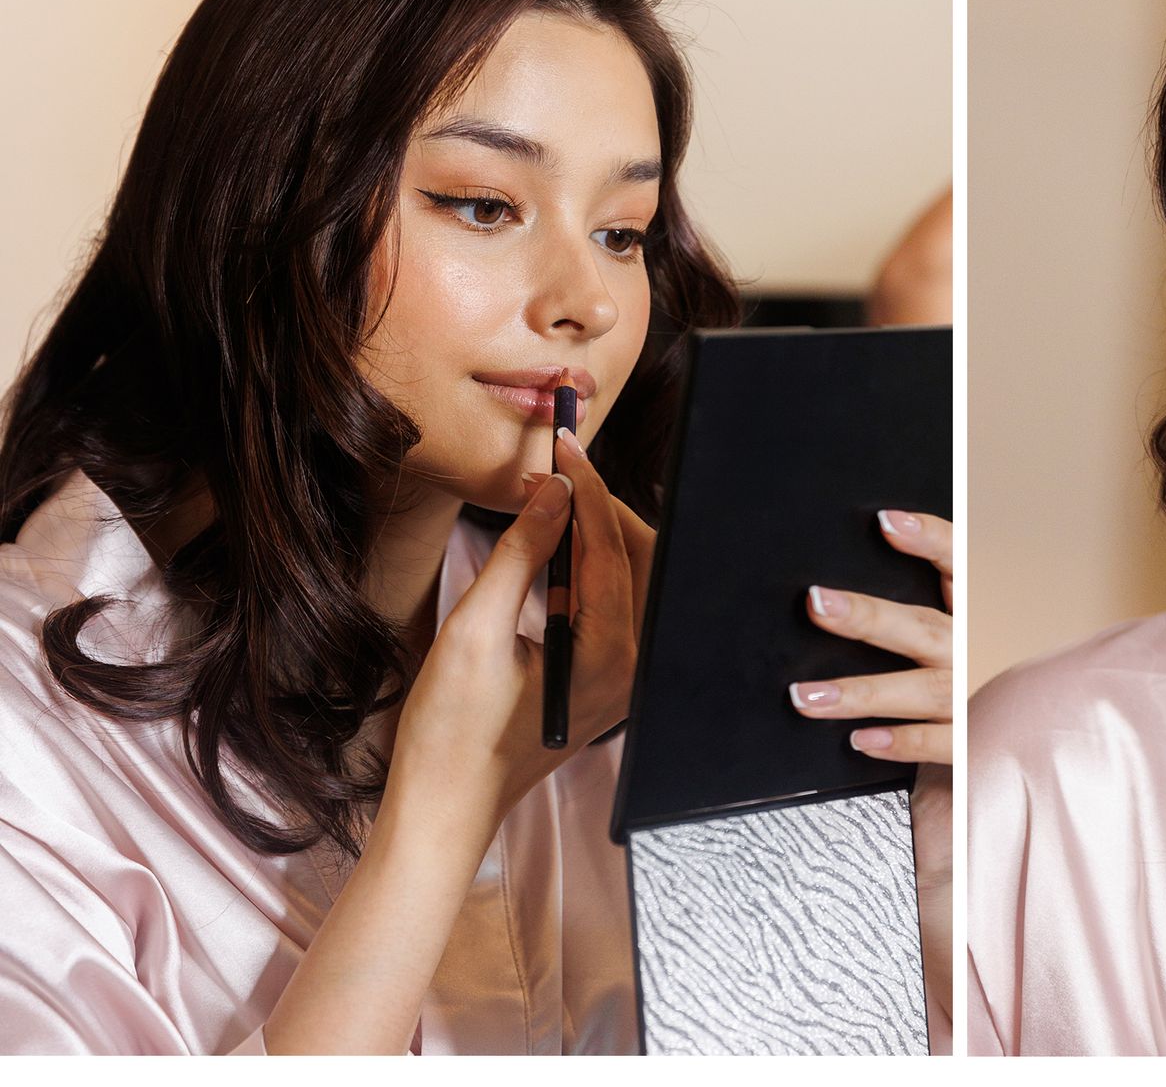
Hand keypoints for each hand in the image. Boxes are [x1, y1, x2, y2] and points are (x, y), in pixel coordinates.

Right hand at [385, 430, 650, 844]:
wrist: (447, 807)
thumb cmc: (451, 733)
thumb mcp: (474, 630)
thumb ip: (520, 555)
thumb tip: (550, 492)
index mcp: (609, 655)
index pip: (609, 547)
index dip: (585, 487)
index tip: (561, 443)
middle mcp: (631, 666)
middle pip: (635, 559)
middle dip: (598, 506)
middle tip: (554, 467)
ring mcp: (622, 677)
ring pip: (625, 580)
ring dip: (592, 535)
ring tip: (547, 499)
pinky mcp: (603, 680)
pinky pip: (608, 607)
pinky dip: (584, 569)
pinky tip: (549, 549)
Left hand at [788, 509, 952, 1042]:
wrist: (1059, 724)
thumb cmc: (994, 662)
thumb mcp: (974, 619)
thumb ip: (934, 598)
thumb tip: (875, 549)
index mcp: (980, 607)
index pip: (958, 562)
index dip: (928, 539)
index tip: (884, 520)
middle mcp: (977, 648)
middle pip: (920, 627)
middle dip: (867, 617)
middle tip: (816, 603)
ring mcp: (977, 697)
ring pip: (917, 692)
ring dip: (861, 693)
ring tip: (805, 696)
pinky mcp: (976, 744)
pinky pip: (937, 745)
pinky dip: (900, 742)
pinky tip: (861, 741)